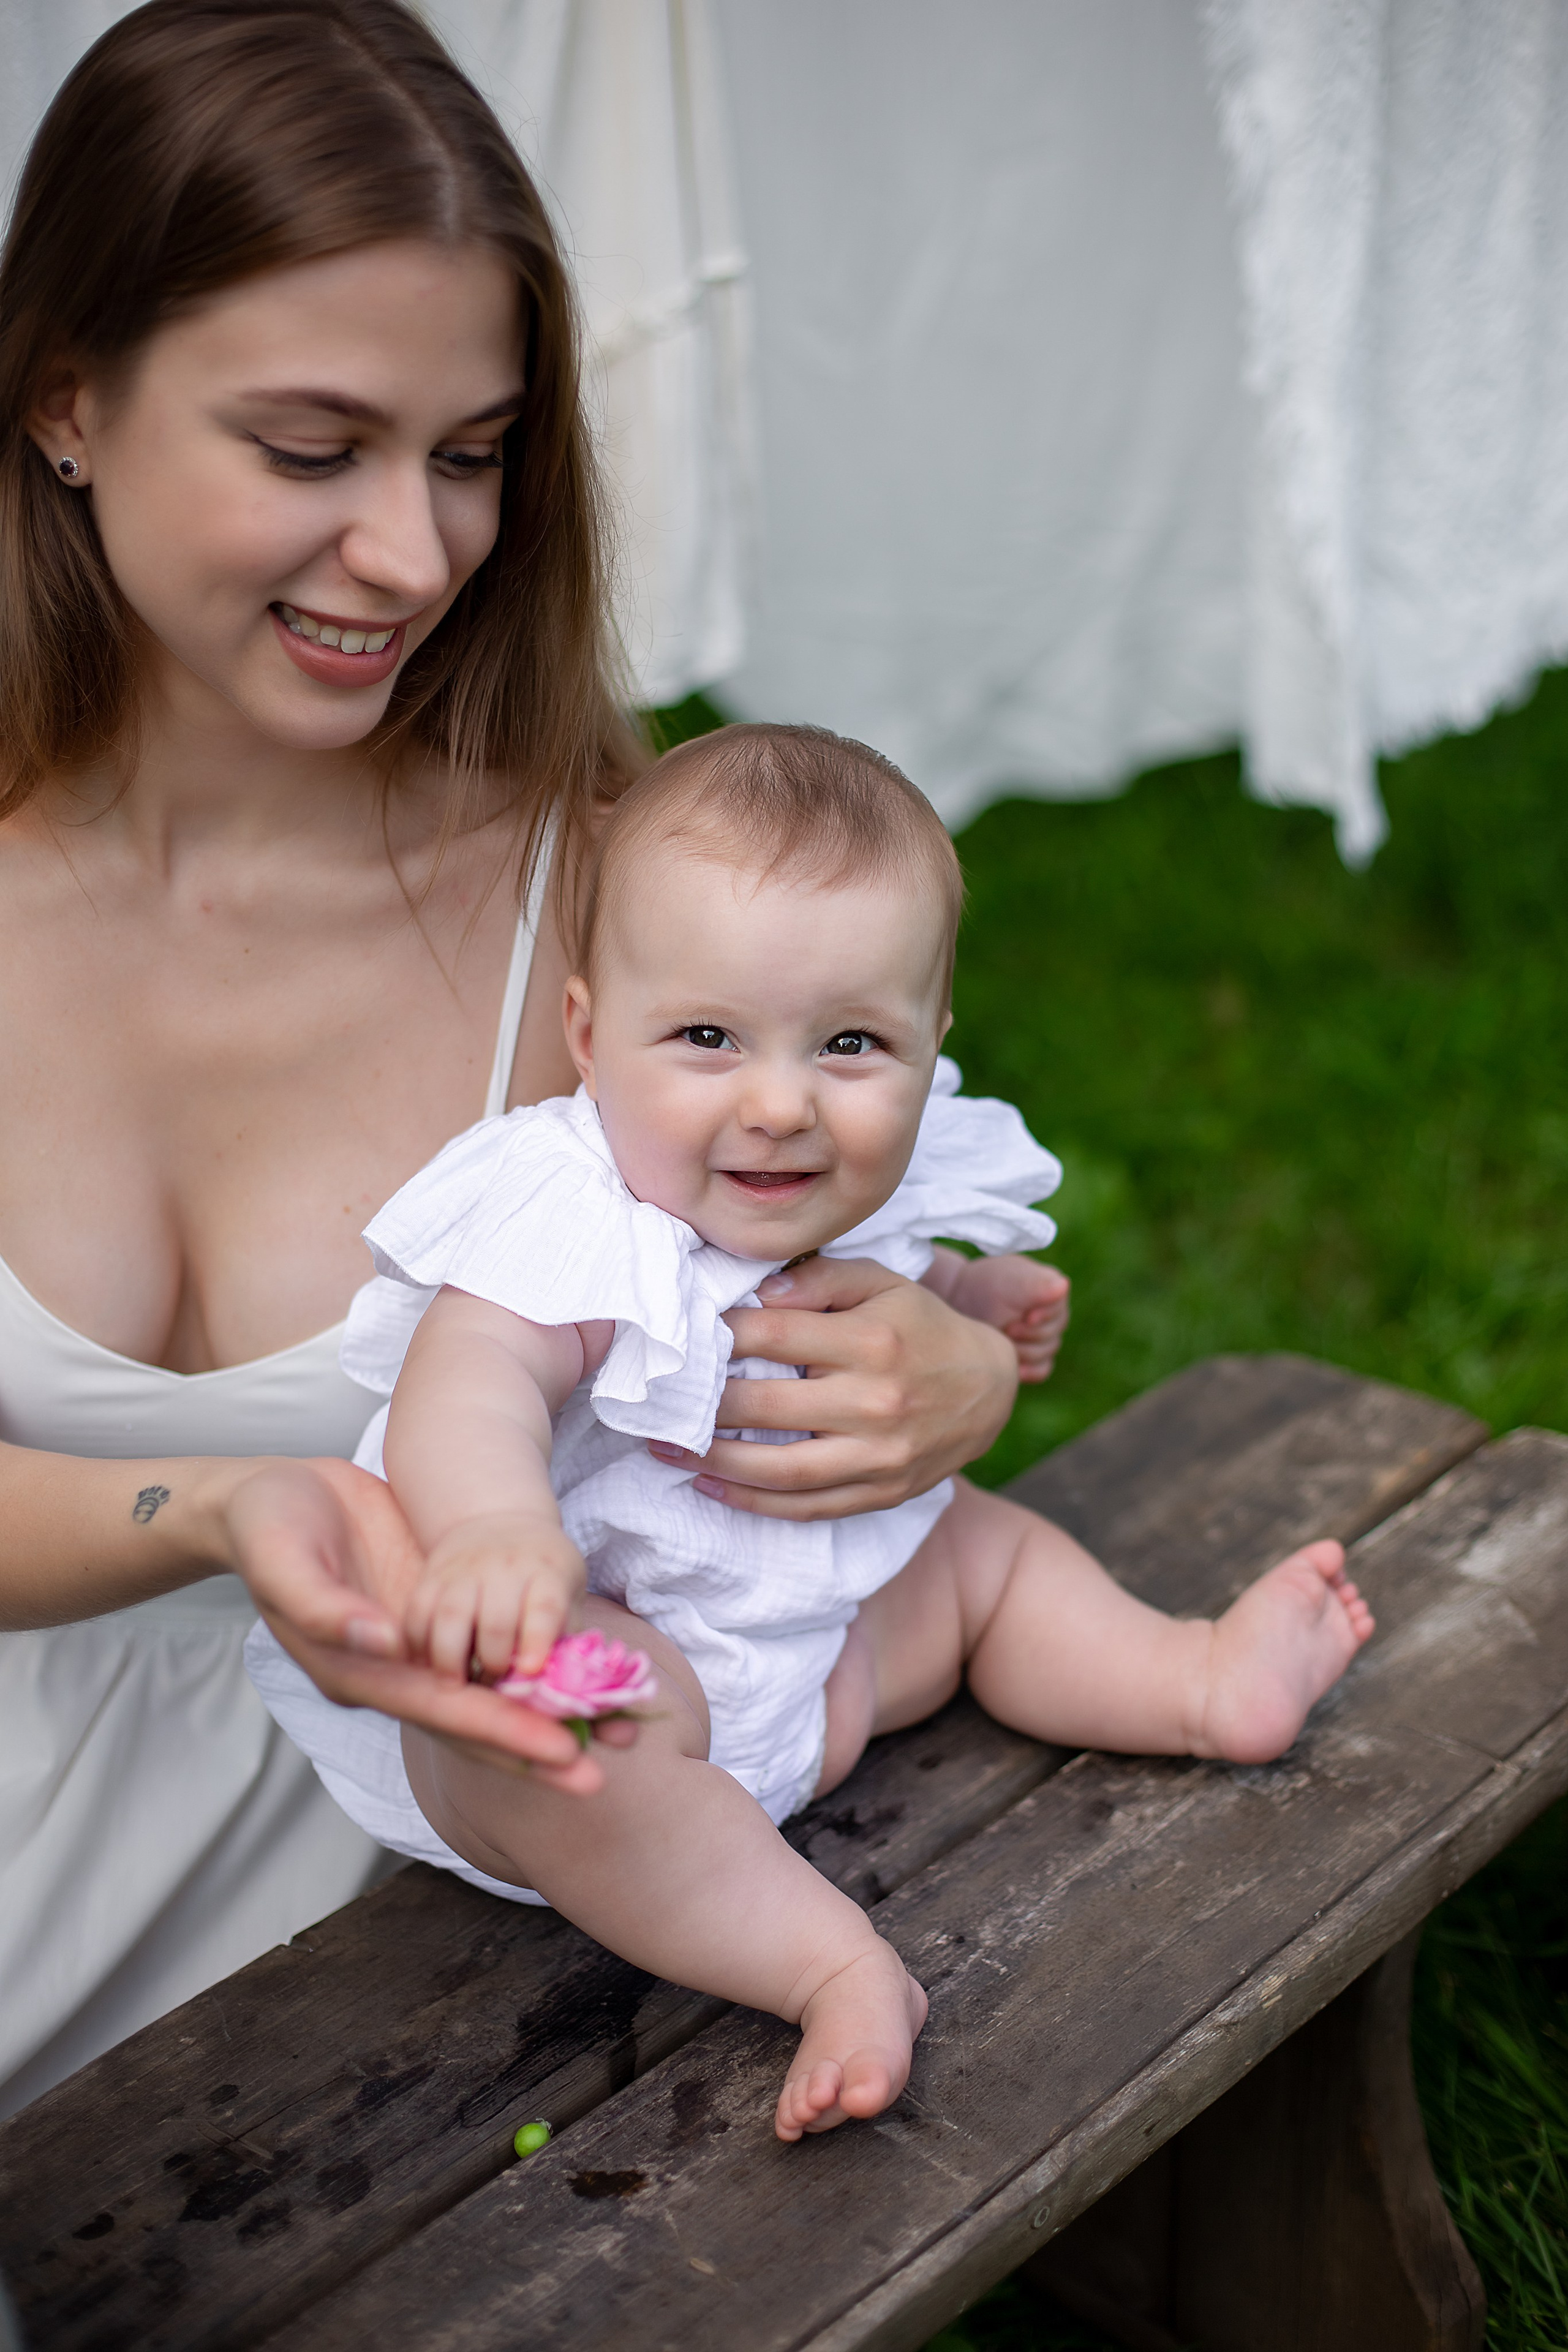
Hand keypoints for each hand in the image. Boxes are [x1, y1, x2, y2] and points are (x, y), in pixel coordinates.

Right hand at [225, 1459, 602, 1792]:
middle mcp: (395, 1671)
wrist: (264, 1497)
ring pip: (493, 1691)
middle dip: (541, 1745)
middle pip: (478, 1721)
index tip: (564, 1753)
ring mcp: (417, 1645)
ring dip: (550, 1710)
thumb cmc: (267, 1525)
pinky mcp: (434, 1612)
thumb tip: (387, 1642)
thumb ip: (326, 1608)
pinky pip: (492, 1651)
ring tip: (614, 1728)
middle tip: (607, 1766)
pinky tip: (580, 1670)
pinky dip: (535, 1665)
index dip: (505, 1734)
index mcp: (359, 1670)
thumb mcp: (283, 1558)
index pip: (446, 1713)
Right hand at [405, 1510, 585, 1681]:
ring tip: (454, 1683)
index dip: (537, 1640)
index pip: (545, 1607)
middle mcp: (506, 1569)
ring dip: (449, 1658)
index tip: (530, 1670)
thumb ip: (563, 1639)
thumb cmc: (542, 1575)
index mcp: (548, 1574)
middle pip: (495, 1620)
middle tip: (494, 1680)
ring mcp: (465, 1570)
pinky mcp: (432, 1575)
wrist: (502, 1524)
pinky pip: (417, 1612)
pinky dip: (416, 1644)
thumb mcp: (568, 1596)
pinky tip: (425, 1664)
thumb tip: (558, 1691)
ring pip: (450, 1616)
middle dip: (494, 1660)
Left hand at [648, 1257, 1017, 1520]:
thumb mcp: (882, 1283)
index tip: (681, 1334)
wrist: (989, 1388)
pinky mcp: (880, 1493)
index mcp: (871, 1340)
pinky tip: (710, 1485)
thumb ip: (821, 1278)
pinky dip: (752, 1501)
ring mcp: (878, 1456)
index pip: (772, 1335)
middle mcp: (875, 1402)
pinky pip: (806, 1507)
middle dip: (700, 1403)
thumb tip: (757, 1291)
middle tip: (653, 1398)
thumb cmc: (922, 1326)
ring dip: (712, 1461)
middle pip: (764, 1406)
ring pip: (779, 1468)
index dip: (718, 1334)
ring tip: (663, 1448)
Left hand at [942, 1255, 1069, 1382]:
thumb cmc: (987, 1286)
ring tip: (1002, 1338)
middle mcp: (1053, 1314)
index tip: (1026, 1317)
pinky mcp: (1034, 1355)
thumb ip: (1036, 1285)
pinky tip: (1016, 1369)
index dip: (1043, 1318)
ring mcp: (1045, 1336)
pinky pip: (1042, 1370)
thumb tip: (1064, 1285)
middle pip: (1052, 1336)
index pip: (1058, 1312)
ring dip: (1023, 1350)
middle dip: (1028, 1334)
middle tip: (1007, 1328)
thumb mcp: (1010, 1284)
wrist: (962, 1300)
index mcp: (1053, 1291)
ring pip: (1046, 1354)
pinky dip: (1030, 1370)